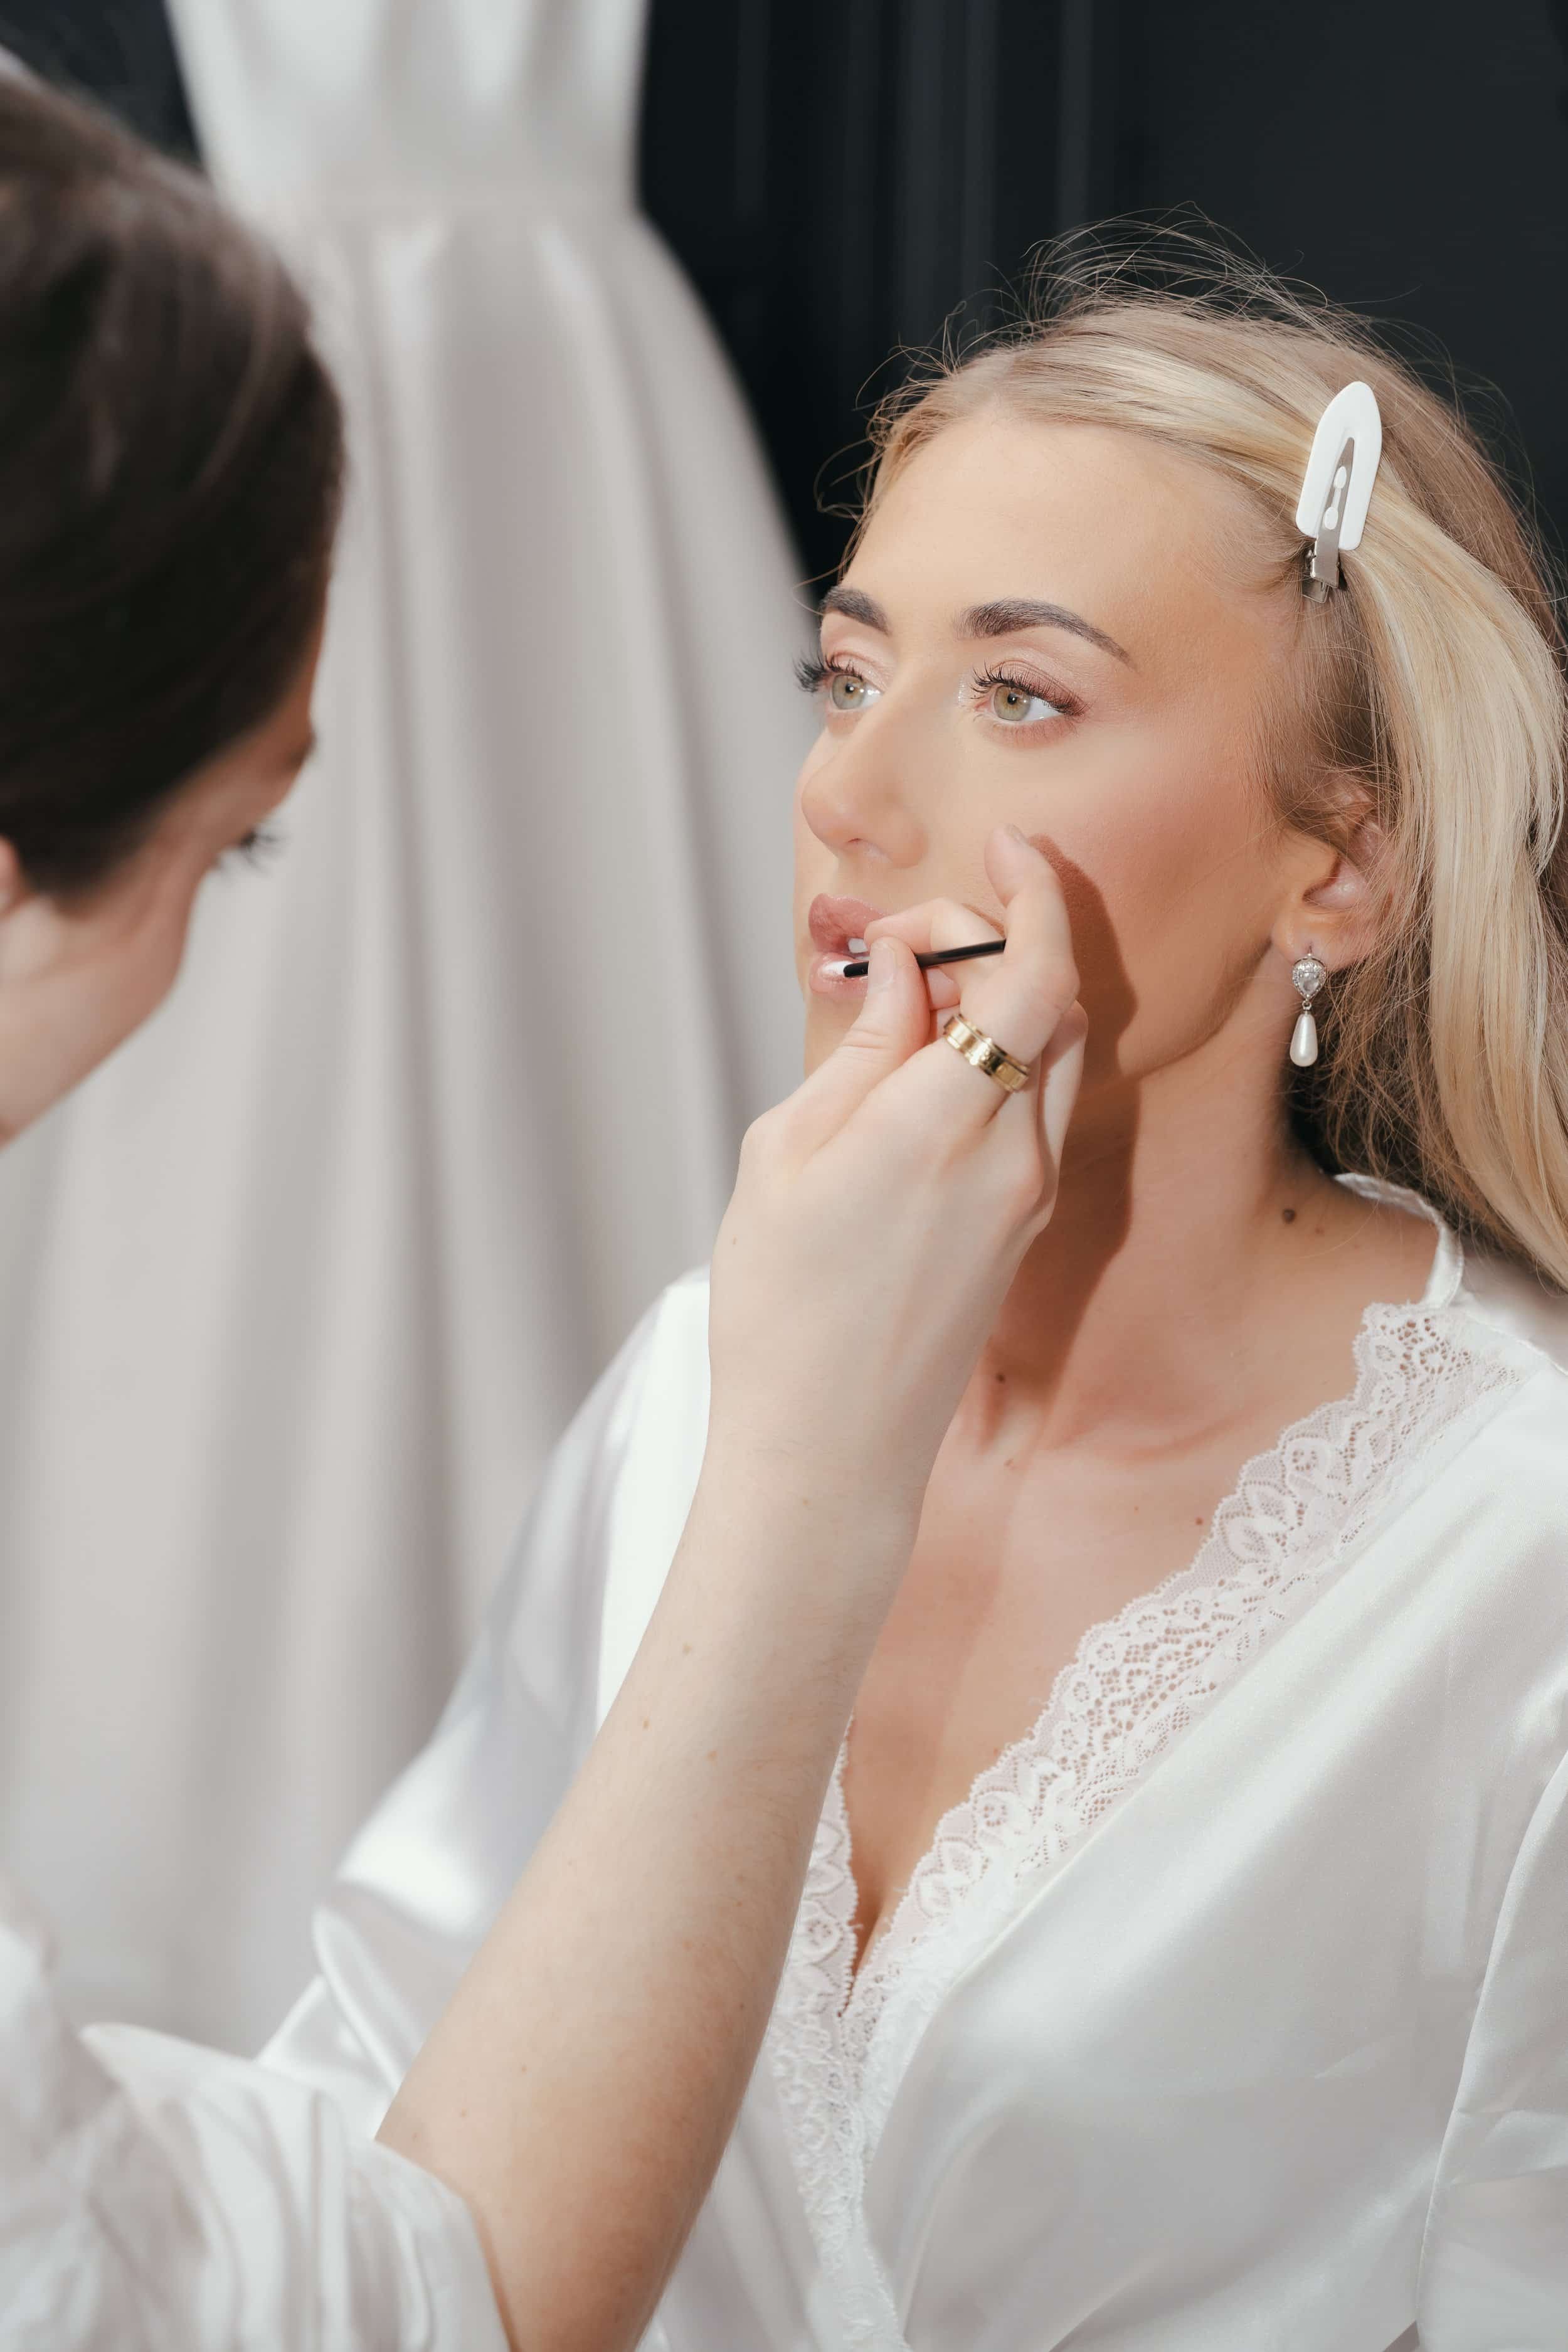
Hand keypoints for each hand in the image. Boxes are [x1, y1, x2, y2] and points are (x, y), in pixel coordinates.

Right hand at [707, 825, 1085, 1519]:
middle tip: (920, 932)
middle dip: (1006, 940)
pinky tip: (927, 1070)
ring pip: (1054, 1060)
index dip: (1033, 894)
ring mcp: (1029, 1200)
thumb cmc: (781, 1314)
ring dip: (1005, 1004)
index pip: (1034, 976)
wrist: (827, 1456)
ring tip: (915, 998)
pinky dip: (1001, 1064)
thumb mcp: (786, 1159)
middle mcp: (1012, 1158)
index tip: (1004, 846)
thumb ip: (860, 1054)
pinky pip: (1035, 1115)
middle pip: (1056, 1006)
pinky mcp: (1023, 1233)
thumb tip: (904, 976)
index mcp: (943, 1127)